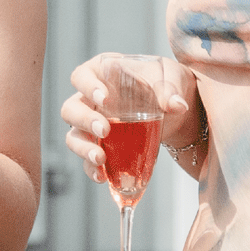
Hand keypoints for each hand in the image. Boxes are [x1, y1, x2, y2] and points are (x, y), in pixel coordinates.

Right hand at [61, 52, 196, 184]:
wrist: (178, 111)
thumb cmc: (169, 84)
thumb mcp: (172, 79)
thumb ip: (170, 90)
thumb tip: (176, 105)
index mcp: (103, 74)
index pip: (82, 76)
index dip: (87, 86)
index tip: (104, 97)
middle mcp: (91, 99)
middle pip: (71, 109)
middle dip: (84, 121)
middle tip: (105, 130)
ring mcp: (94, 124)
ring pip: (74, 136)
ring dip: (83, 148)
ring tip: (100, 158)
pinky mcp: (102, 146)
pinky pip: (88, 159)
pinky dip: (92, 169)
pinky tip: (103, 176)